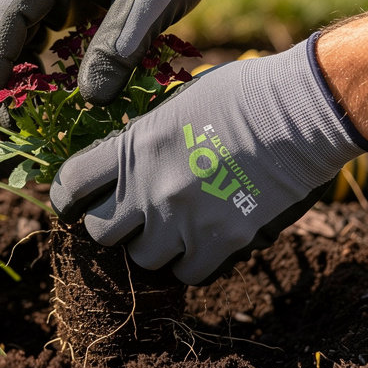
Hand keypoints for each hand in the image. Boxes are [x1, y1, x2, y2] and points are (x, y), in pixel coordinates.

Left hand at [50, 36, 367, 283]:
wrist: (302, 112)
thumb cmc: (240, 94)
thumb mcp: (173, 106)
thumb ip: (140, 140)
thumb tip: (119, 164)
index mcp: (133, 146)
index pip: (71, 184)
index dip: (65, 195)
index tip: (72, 201)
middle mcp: (150, 188)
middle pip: (99, 233)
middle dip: (110, 226)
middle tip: (127, 216)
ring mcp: (184, 220)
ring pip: (142, 259)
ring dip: (152, 247)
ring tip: (172, 226)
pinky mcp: (222, 243)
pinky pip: (187, 274)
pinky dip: (190, 263)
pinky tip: (202, 241)